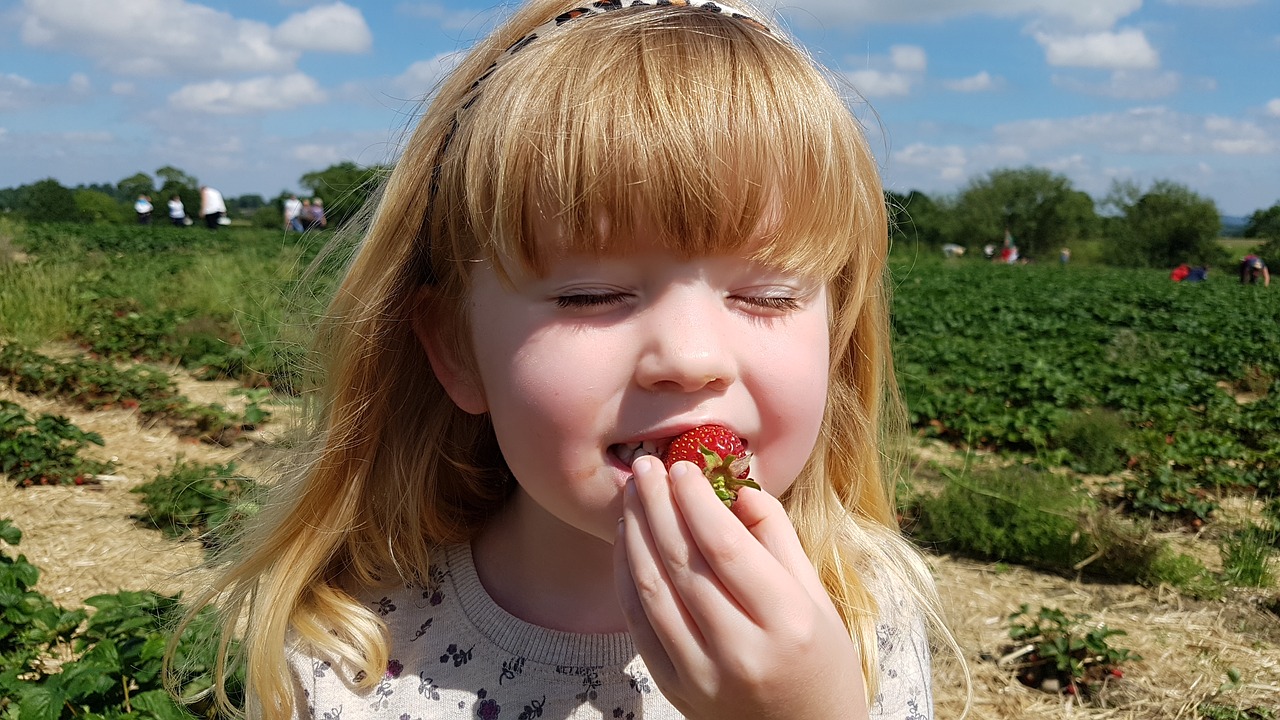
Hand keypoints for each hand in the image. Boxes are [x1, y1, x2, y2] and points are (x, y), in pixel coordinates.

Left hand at [614, 455, 868, 718]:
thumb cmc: (819, 658)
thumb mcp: (816, 595)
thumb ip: (778, 538)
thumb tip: (736, 488)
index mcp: (786, 620)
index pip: (726, 546)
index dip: (697, 500)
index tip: (682, 466)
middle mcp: (741, 649)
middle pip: (683, 563)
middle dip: (659, 506)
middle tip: (645, 466)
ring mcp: (703, 674)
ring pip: (654, 590)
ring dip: (636, 535)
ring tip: (632, 496)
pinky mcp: (676, 689)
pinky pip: (640, 624)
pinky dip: (627, 577)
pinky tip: (628, 542)